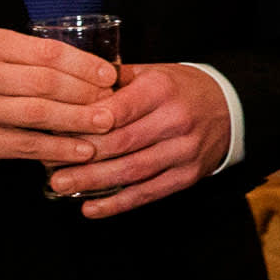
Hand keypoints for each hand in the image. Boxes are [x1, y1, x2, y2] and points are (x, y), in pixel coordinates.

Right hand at [0, 28, 118, 168]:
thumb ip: (28, 58)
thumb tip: (89, 71)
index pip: (48, 51)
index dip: (84, 64)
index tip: (109, 75)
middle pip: (47, 82)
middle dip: (87, 93)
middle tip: (114, 103)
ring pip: (40, 113)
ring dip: (78, 120)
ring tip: (106, 125)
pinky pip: (27, 144)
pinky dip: (58, 147)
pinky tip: (81, 151)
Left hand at [59, 64, 231, 216]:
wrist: (230, 108)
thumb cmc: (180, 89)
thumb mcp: (153, 72)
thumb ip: (115, 80)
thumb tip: (71, 86)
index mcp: (161, 89)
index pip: (117, 109)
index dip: (85, 124)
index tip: (55, 131)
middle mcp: (175, 120)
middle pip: (121, 143)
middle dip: (82, 157)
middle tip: (49, 166)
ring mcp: (183, 151)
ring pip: (132, 171)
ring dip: (94, 182)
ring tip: (61, 186)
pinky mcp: (187, 176)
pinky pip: (148, 193)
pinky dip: (118, 204)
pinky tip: (91, 208)